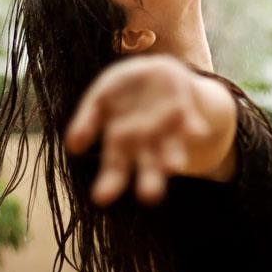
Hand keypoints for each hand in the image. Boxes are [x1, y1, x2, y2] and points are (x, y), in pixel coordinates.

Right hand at [64, 55, 212, 206]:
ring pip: (172, 150)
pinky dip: (194, 129)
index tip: (102, 198)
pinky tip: (198, 133)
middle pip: (149, 167)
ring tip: (174, 166)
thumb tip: (73, 146)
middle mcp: (147, 143)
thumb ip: (88, 120)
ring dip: (174, 158)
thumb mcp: (100, 97)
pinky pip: (192, 124)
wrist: (156, 73)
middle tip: (149, 196)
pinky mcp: (186, 114)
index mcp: (122, 142)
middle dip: (150, 182)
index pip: (116, 167)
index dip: (110, 183)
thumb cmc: (122, 89)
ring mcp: (169, 131)